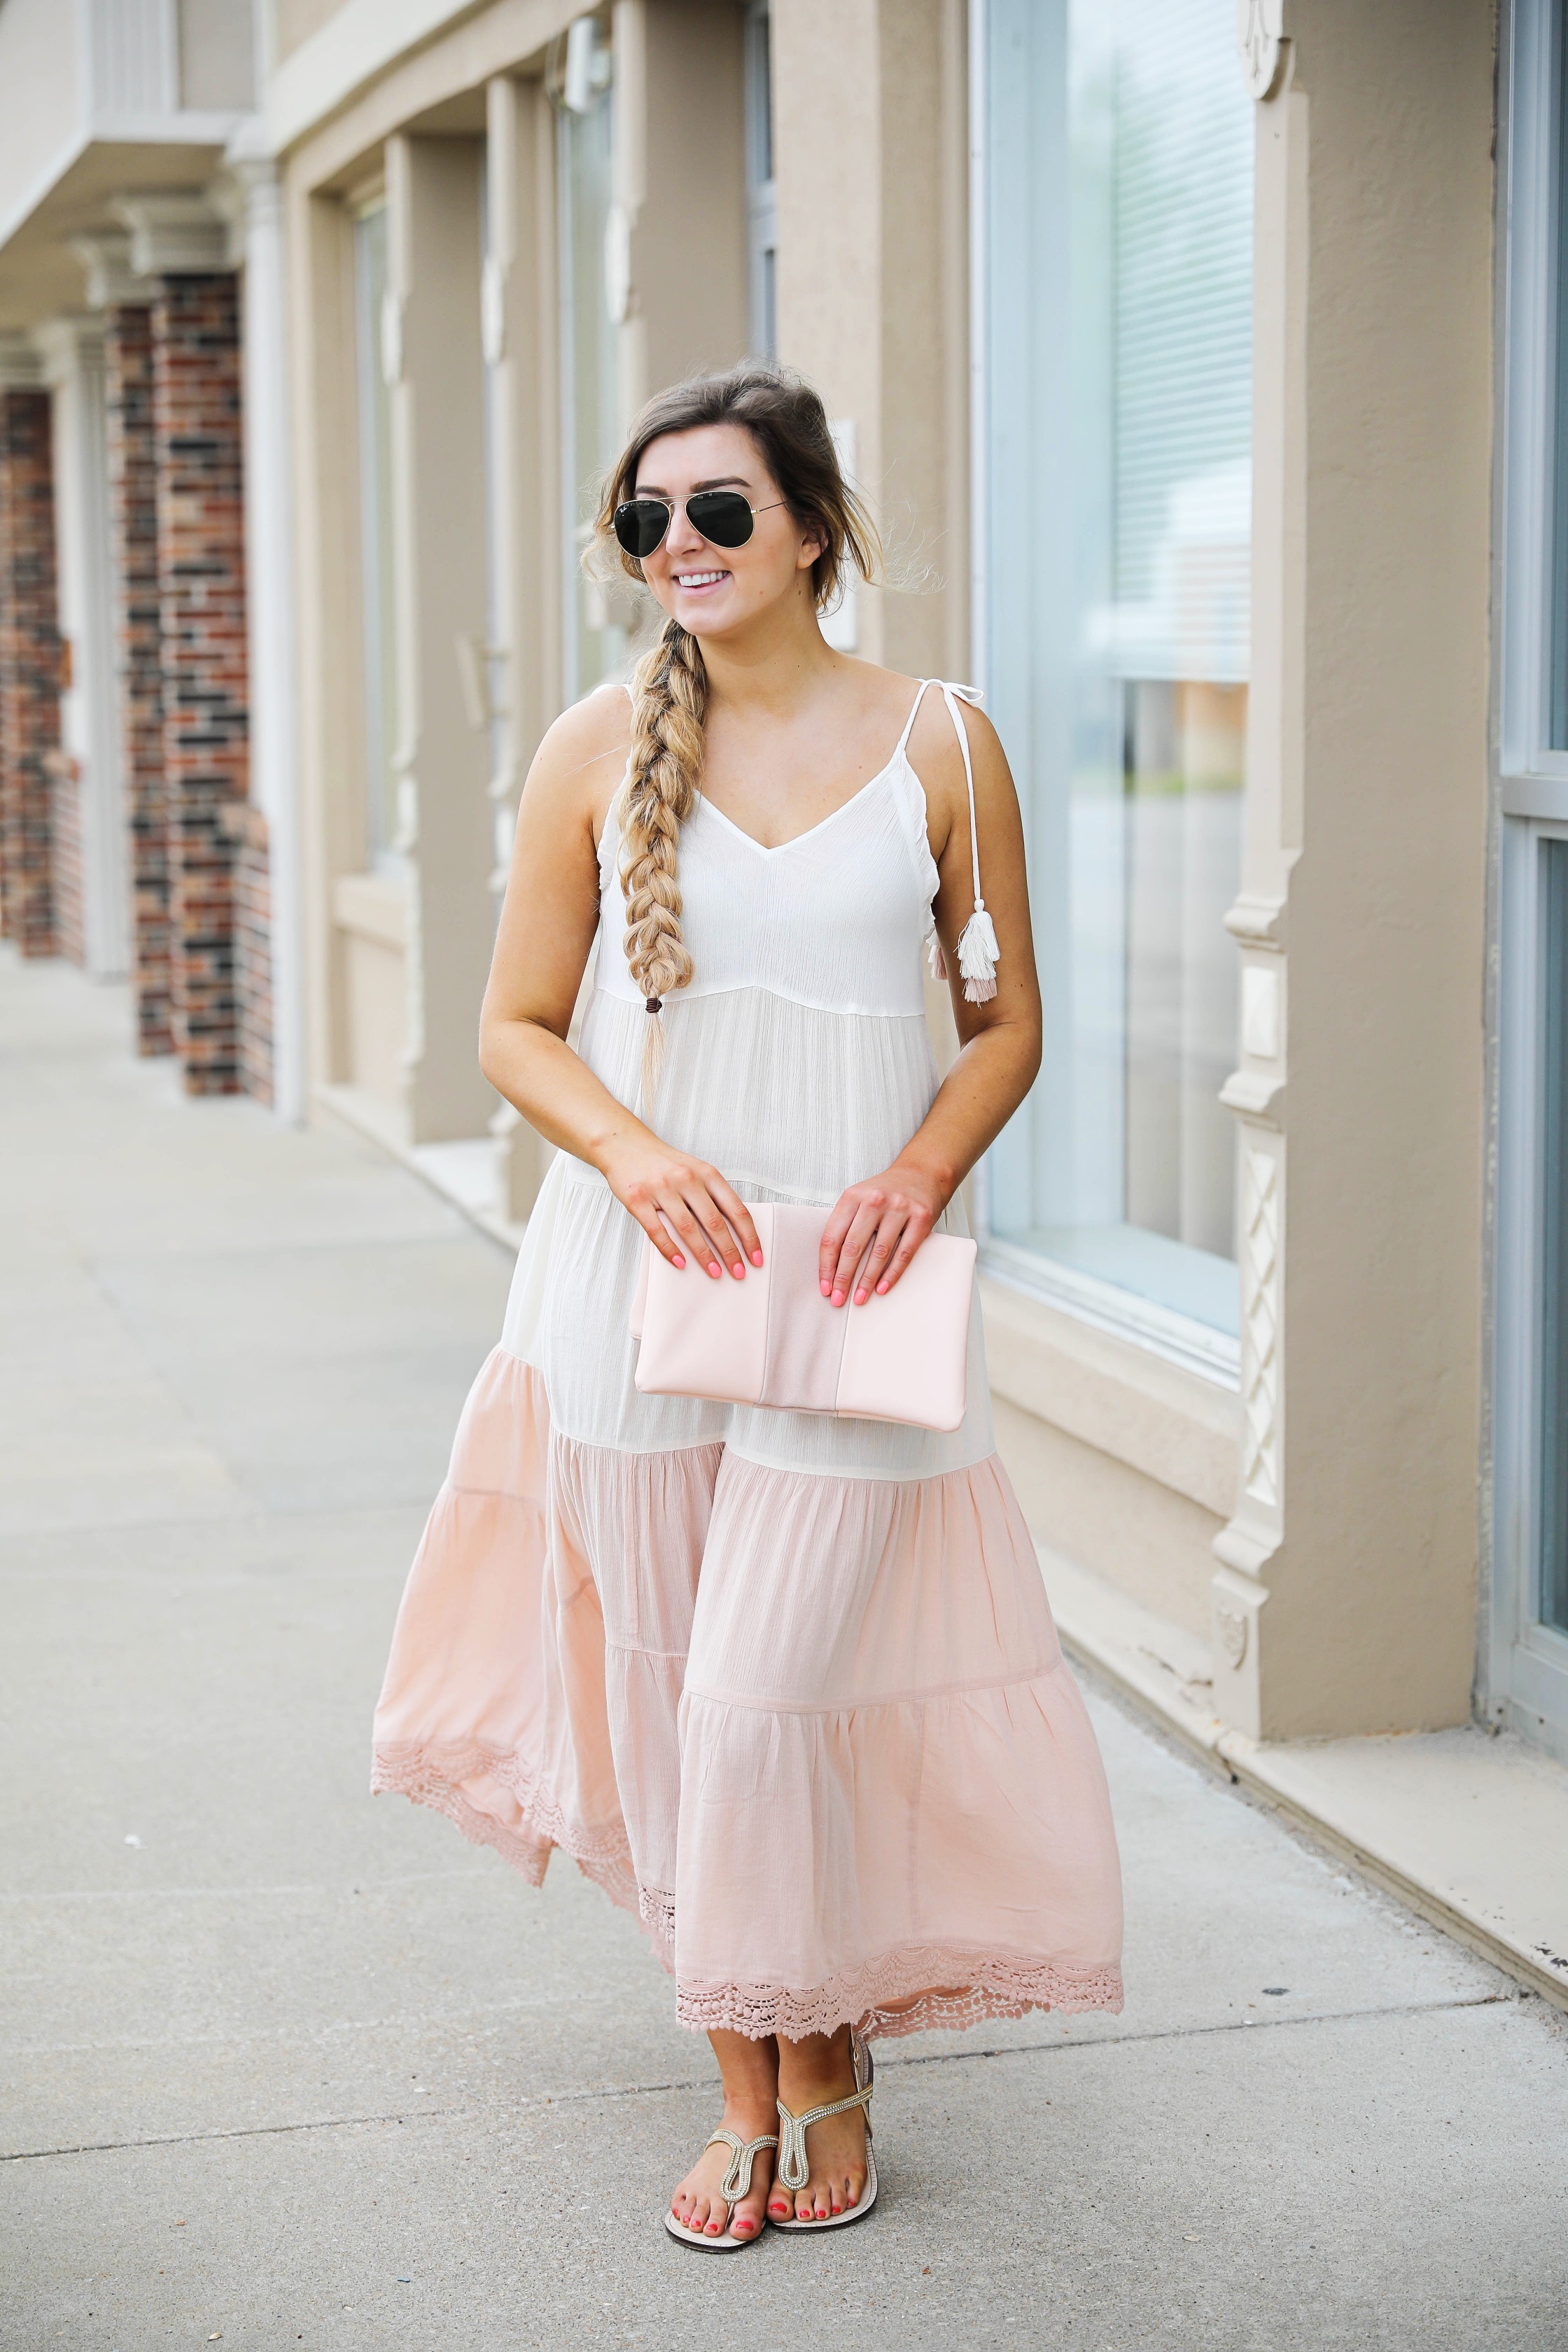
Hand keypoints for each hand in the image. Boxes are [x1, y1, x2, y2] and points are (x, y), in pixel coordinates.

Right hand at [603, 1137, 762, 1280]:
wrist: (624, 1144)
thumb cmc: (664, 1162)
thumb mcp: (695, 1169)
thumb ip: (712, 1194)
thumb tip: (734, 1230)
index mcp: (706, 1173)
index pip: (736, 1209)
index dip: (749, 1236)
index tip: (756, 1256)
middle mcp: (686, 1179)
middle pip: (715, 1222)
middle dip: (729, 1251)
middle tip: (738, 1272)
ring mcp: (661, 1188)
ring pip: (688, 1228)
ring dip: (704, 1255)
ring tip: (714, 1272)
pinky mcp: (637, 1199)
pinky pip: (657, 1230)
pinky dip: (670, 1250)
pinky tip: (681, 1263)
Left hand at [817, 1162, 948, 1306]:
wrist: (923, 1173)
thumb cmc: (886, 1191)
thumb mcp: (859, 1197)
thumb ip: (845, 1223)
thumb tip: (831, 1265)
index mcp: (852, 1196)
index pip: (832, 1236)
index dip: (826, 1265)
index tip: (824, 1286)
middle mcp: (874, 1200)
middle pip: (853, 1246)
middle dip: (843, 1277)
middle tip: (838, 1299)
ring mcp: (899, 1208)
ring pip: (879, 1252)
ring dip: (867, 1280)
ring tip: (860, 1298)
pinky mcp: (921, 1218)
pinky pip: (904, 1252)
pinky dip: (892, 1273)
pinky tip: (883, 1288)